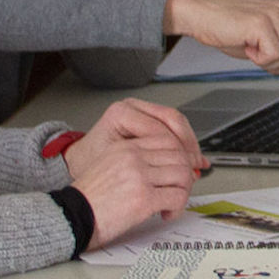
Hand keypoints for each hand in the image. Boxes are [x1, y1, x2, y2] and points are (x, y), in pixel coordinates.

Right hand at [63, 99, 203, 246]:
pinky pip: (177, 197)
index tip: (182, 171)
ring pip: (182, 175)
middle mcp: (132, 157)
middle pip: (179, 156)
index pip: (167, 140)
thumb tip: (172, 166)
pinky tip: (166, 214)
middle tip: (179, 190)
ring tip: (171, 203)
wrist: (71, 217)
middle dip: (185, 175)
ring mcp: (139, 176)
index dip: (181, 156)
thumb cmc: (90, 199)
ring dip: (183, 192)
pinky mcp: (144, 198)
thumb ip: (138, 162)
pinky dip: (177, 208)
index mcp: (125, 147)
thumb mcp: (110, 167)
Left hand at [88, 96, 204, 169]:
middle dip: (188, 144)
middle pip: (172, 119)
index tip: (186, 167)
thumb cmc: (93, 163)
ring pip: (176, 121)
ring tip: (196, 162)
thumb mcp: (118, 165)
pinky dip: (183, 142)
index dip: (177, 150)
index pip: (160, 128)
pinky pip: (172, 125)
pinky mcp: (147, 116)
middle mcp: (132, 106)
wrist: (83, 160)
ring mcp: (141, 109)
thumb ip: (147, 164)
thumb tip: (177, 171)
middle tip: (195, 164)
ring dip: (189, 142)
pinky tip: (190, 155)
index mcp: (122, 113)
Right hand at [164, 0, 278, 79]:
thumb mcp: (262, 45)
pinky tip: (248, 46)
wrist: (202, 16)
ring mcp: (277, 14)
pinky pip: (275, 56)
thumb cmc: (230, 28)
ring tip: (254, 49)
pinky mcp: (264, 23)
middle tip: (265, 58)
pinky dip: (260, 59)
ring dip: (271, 63)